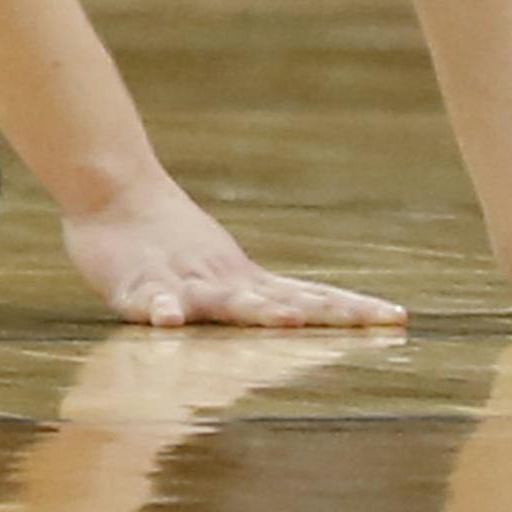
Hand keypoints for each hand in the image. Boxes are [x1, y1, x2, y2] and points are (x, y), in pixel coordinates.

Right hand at [63, 171, 405, 328]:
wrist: (111, 188)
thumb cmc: (166, 238)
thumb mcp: (221, 271)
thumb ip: (257, 296)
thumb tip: (307, 313)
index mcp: (247, 280)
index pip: (310, 295)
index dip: (352, 308)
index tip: (399, 318)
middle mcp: (224, 280)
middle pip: (282, 301)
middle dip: (327, 313)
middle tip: (372, 322)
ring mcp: (183, 281)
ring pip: (224, 300)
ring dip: (256, 310)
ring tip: (285, 319)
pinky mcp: (136, 284)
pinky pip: (148, 300)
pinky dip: (158, 310)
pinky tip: (166, 323)